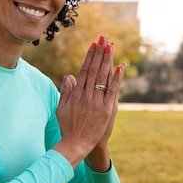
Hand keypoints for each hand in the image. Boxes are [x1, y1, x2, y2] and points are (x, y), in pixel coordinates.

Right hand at [54, 36, 123, 167]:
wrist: (76, 144)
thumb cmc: (68, 128)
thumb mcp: (62, 109)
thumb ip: (66, 92)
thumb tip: (69, 76)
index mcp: (76, 94)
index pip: (84, 70)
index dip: (89, 57)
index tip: (94, 45)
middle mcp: (86, 95)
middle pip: (94, 69)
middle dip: (99, 52)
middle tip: (104, 38)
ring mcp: (97, 102)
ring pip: (103, 77)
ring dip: (108, 60)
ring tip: (111, 45)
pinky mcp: (106, 110)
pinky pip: (112, 91)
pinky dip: (116, 79)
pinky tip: (120, 67)